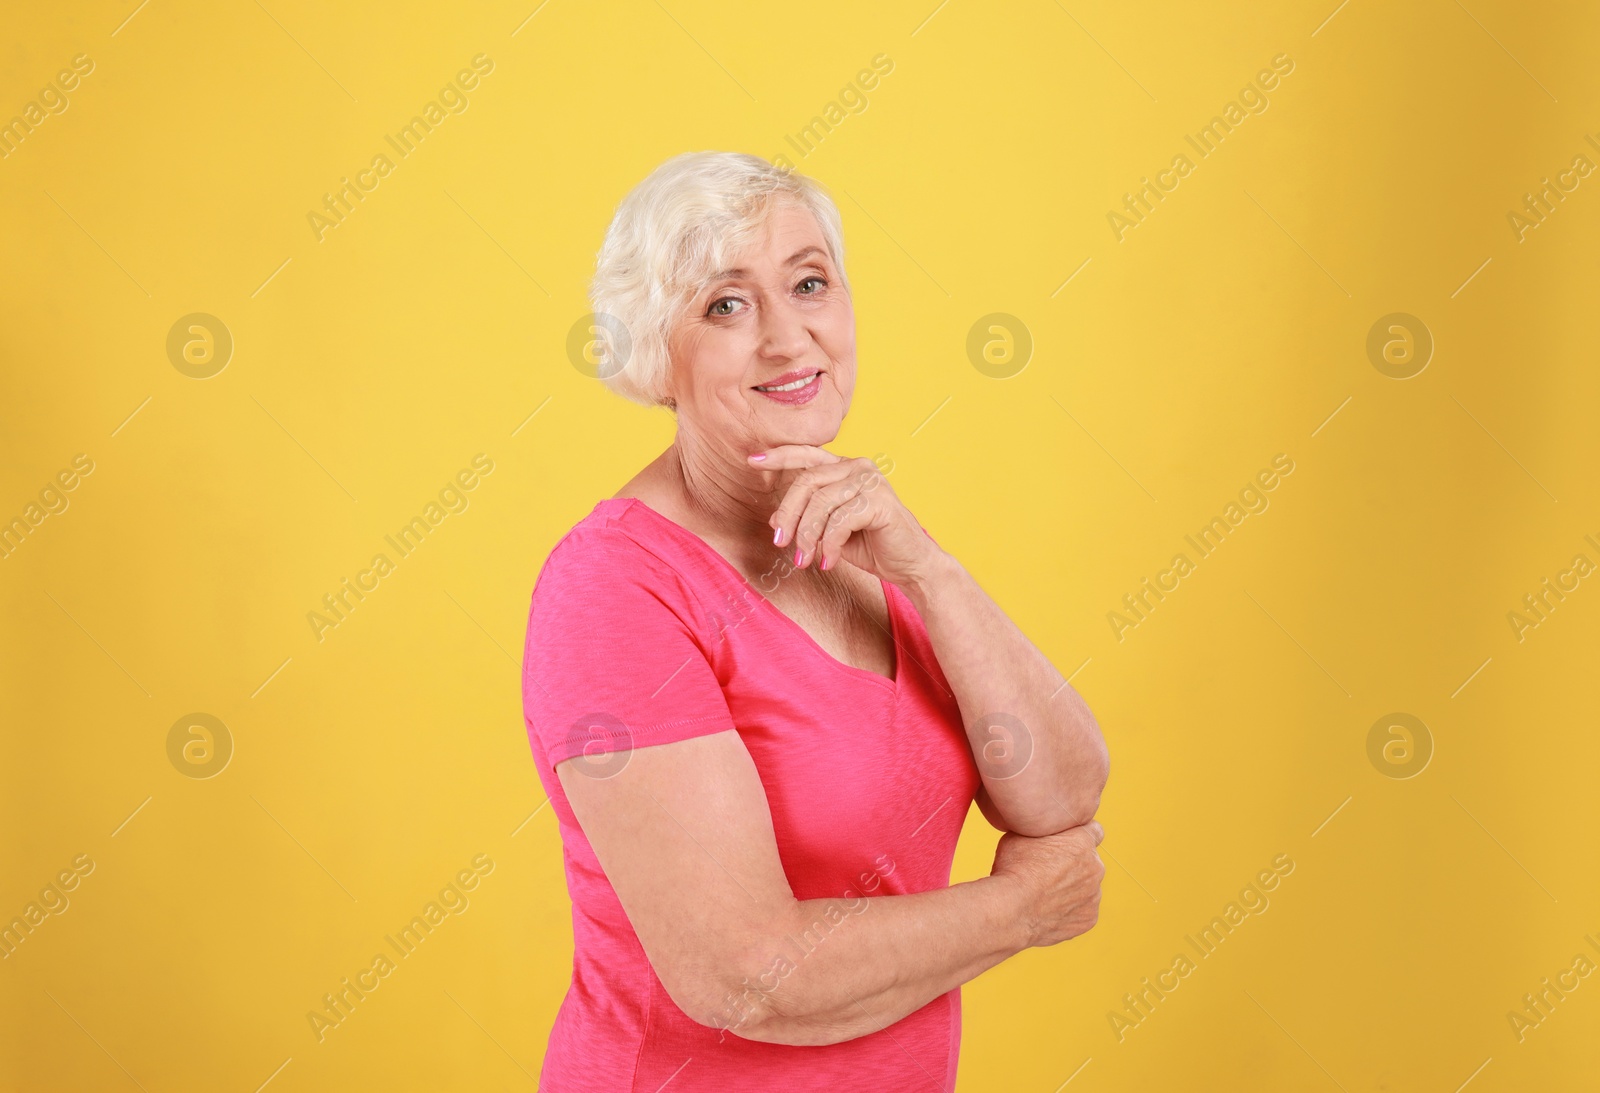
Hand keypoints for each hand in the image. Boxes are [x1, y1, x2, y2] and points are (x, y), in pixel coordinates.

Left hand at [748, 445, 941, 587]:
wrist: (911, 565)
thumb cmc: (872, 546)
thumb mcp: (832, 528)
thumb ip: (810, 516)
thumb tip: (775, 521)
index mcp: (845, 468)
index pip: (807, 454)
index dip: (779, 456)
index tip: (752, 461)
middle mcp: (858, 467)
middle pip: (807, 482)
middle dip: (788, 514)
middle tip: (780, 543)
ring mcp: (871, 481)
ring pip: (820, 503)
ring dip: (807, 536)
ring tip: (804, 560)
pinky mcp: (880, 502)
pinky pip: (839, 521)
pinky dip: (828, 545)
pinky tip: (828, 562)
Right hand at [989, 820, 1104, 947]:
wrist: (1012, 909)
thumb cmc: (1014, 867)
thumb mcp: (1024, 832)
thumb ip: (1045, 828)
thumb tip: (1044, 824)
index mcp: (1083, 841)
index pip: (1094, 830)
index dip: (1078, 835)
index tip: (1065, 842)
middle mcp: (1096, 867)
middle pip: (1089, 862)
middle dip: (1074, 864)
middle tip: (1046, 871)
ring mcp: (1094, 896)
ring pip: (1086, 888)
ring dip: (1071, 889)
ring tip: (1043, 895)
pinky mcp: (1088, 919)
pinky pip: (1081, 912)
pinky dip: (1068, 912)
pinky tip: (1046, 911)